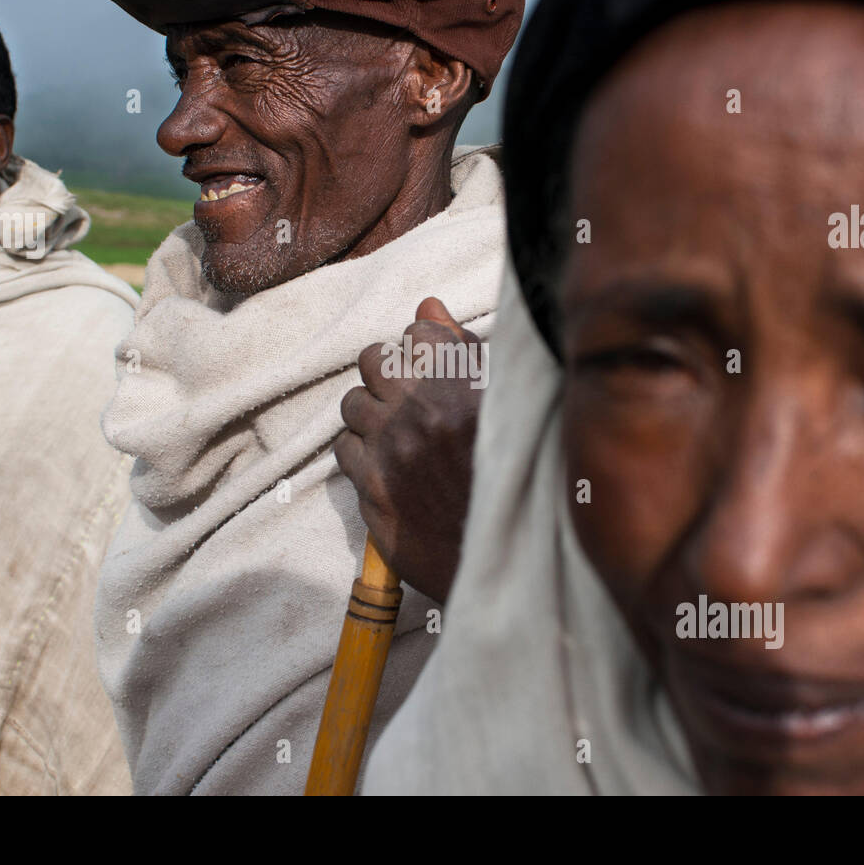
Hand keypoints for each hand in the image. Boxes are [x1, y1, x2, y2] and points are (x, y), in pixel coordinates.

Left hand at [333, 297, 484, 602]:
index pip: (416, 332)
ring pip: (352, 404)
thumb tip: (428, 304)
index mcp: (460, 384)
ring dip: (372, 413)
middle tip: (408, 398)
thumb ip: (464, 349)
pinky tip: (387, 466)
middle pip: (374, 360)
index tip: (435, 368)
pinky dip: (361, 453)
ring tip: (397, 435)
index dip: (425, 349)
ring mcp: (389, 451)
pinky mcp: (371, 490)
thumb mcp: (508, 404)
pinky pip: (344, 450)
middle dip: (389, 373)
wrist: (510, 559)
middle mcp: (417, 411)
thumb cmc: (519, 478)